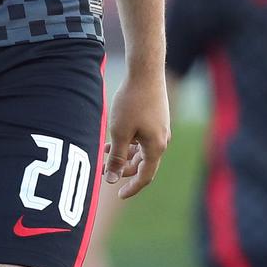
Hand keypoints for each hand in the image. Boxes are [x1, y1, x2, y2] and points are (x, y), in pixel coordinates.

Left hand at [102, 69, 169, 199]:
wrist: (145, 71)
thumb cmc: (132, 102)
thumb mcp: (120, 132)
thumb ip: (116, 158)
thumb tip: (112, 179)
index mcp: (156, 147)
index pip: (145, 176)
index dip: (132, 187)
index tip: (119, 195)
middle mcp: (162, 140)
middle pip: (143, 163)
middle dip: (123, 168)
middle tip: (104, 169)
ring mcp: (160, 128)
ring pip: (141, 150)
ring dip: (123, 153)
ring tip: (104, 150)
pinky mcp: (156, 117)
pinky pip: (143, 137)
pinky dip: (129, 141)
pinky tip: (114, 136)